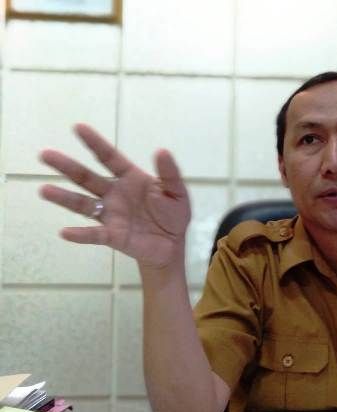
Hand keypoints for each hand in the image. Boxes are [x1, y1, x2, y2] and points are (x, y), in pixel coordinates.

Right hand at [39, 124, 190, 268]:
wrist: (173, 244)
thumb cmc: (172, 214)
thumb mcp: (176, 191)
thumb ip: (169, 173)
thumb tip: (162, 151)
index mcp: (129, 178)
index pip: (109, 158)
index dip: (95, 143)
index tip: (78, 127)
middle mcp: (114, 194)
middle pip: (87, 178)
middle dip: (67, 166)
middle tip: (45, 154)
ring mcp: (110, 215)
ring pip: (83, 205)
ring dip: (64, 197)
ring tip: (44, 190)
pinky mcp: (113, 236)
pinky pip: (95, 235)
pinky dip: (81, 234)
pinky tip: (65, 232)